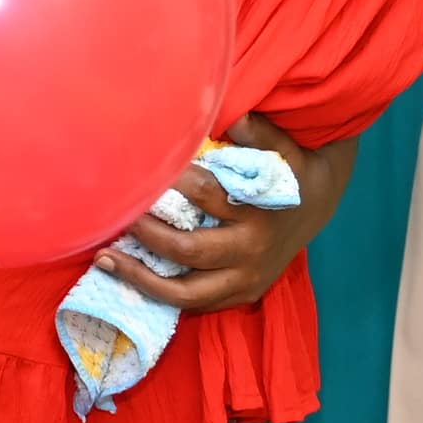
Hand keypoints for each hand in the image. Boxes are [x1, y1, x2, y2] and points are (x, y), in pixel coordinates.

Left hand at [116, 122, 320, 314]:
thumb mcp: (287, 150)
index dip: (173, 184)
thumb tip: (237, 117)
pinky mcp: (241, 295)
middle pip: (190, 252)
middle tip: (116, 219)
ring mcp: (246, 280)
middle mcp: (251, 253)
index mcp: (258, 214)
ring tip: (104, 260)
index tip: (145, 176)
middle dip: (148, 236)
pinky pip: (196, 305)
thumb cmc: (292, 172)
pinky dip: (161, 296)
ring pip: (187, 293)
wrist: (318, 207)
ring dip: (142, 280)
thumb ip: (262, 134)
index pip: (207, 197)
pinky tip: (128, 281)